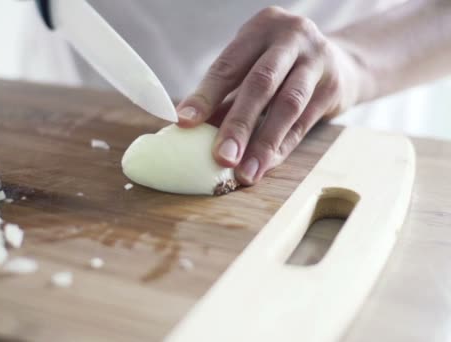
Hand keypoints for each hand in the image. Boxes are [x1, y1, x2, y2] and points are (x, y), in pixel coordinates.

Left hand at [176, 6, 366, 185]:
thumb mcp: (250, 66)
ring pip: (287, 105)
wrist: (340, 60)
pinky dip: (281, 148)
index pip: (228, 65)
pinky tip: (264, 166)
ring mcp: (317, 60)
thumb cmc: (278, 66)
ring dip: (264, 143)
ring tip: (245, 173)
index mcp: (260, 29)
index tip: (185, 122)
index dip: (206, 96)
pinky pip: (304, 123)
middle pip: (260, 84)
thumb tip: (191, 130)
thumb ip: (225, 95)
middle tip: (221, 157)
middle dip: (238, 124)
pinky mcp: (333, 87)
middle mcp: (291, 38)